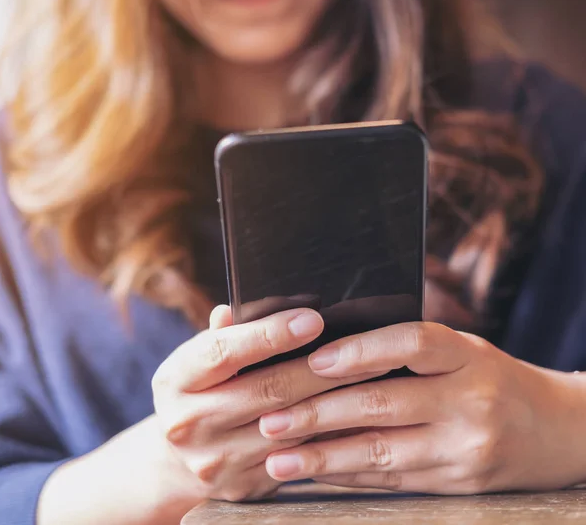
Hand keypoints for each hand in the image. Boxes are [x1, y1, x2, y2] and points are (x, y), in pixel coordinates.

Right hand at [151, 305, 371, 503]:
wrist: (177, 460)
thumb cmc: (198, 391)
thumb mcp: (196, 358)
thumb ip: (223, 333)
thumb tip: (241, 307)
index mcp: (175, 380)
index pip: (224, 351)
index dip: (269, 334)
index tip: (311, 318)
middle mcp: (189, 423)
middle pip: (267, 389)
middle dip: (320, 366)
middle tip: (362, 346)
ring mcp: (216, 461)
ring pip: (290, 426)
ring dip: (334, 399)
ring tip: (371, 375)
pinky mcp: (243, 486)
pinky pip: (298, 456)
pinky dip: (329, 433)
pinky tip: (355, 413)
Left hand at [259, 322, 585, 493]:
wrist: (559, 430)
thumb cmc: (494, 378)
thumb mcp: (464, 350)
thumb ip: (409, 349)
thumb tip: (333, 349)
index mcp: (468, 356)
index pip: (411, 343)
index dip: (360, 351)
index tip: (313, 360)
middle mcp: (470, 402)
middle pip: (385, 403)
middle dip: (321, 412)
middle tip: (272, 417)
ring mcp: (466, 449)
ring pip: (382, 452)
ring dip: (323, 456)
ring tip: (278, 457)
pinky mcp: (458, 486)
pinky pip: (393, 481)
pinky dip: (349, 476)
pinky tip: (315, 473)